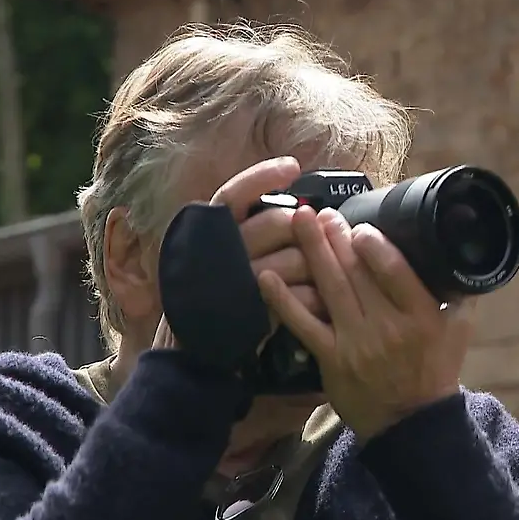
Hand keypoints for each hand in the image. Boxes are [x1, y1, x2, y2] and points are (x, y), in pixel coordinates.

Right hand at [152, 156, 323, 350]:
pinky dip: (311, 293)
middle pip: (274, 224)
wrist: (190, 352)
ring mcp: (232, 283)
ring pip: (289, 260)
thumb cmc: (211, 296)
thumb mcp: (217, 255)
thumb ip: (244, 231)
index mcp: (206, 234)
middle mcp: (216, 254)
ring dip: (315, 262)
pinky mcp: (249, 311)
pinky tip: (322, 295)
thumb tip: (292, 208)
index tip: (292, 168)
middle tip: (319, 232)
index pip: (233, 195)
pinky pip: (291, 294)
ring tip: (328, 267)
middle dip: (304, 228)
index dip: (262, 177)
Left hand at [258, 206, 473, 439]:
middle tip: (320, 212)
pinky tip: (266, 276)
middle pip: (357, 273)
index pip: (395, 271)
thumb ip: (459, 289)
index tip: (360, 224)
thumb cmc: (435, 369)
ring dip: (313, 252)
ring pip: (331, 289)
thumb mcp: (459, 328)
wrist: (411, 422)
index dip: (374, 244)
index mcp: (421, 315)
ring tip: (299, 222)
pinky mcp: (330, 358)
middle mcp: (387, 327)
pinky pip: (303, 325)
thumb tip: (460, 250)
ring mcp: (355, 343)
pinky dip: (283, 301)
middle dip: (336, 236)